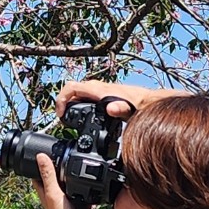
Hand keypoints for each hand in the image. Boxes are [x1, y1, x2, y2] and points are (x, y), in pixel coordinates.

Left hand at [33, 153, 84, 208]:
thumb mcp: (54, 193)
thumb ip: (48, 175)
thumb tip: (40, 157)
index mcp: (46, 190)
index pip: (40, 172)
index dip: (41, 160)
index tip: (43, 149)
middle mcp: (57, 193)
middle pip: (57, 175)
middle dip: (61, 165)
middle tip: (65, 151)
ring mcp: (70, 198)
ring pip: (72, 182)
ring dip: (76, 174)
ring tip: (80, 162)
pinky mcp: (82, 203)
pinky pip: (85, 190)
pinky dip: (88, 185)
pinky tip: (93, 179)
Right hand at [54, 79, 171, 115]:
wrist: (147, 102)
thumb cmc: (138, 105)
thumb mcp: (128, 109)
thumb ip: (119, 109)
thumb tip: (111, 108)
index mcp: (98, 90)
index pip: (71, 88)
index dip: (61, 99)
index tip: (61, 114)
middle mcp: (96, 88)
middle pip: (72, 91)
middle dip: (64, 104)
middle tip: (63, 120)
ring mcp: (99, 91)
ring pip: (78, 94)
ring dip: (71, 104)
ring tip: (70, 120)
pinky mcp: (102, 96)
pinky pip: (85, 98)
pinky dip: (79, 106)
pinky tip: (83, 117)